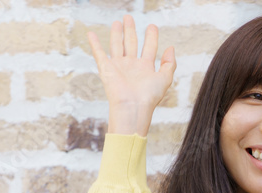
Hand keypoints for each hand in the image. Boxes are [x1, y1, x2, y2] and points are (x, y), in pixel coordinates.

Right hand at [88, 15, 175, 136]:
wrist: (132, 107)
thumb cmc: (149, 96)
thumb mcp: (165, 79)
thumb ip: (169, 63)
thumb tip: (171, 48)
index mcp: (146, 68)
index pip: (149, 48)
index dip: (151, 37)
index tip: (152, 26)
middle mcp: (132, 66)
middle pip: (131, 43)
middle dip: (130, 30)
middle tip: (129, 17)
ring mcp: (119, 67)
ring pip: (117, 45)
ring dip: (117, 34)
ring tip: (117, 22)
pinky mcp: (106, 69)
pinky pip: (99, 53)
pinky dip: (94, 44)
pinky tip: (91, 34)